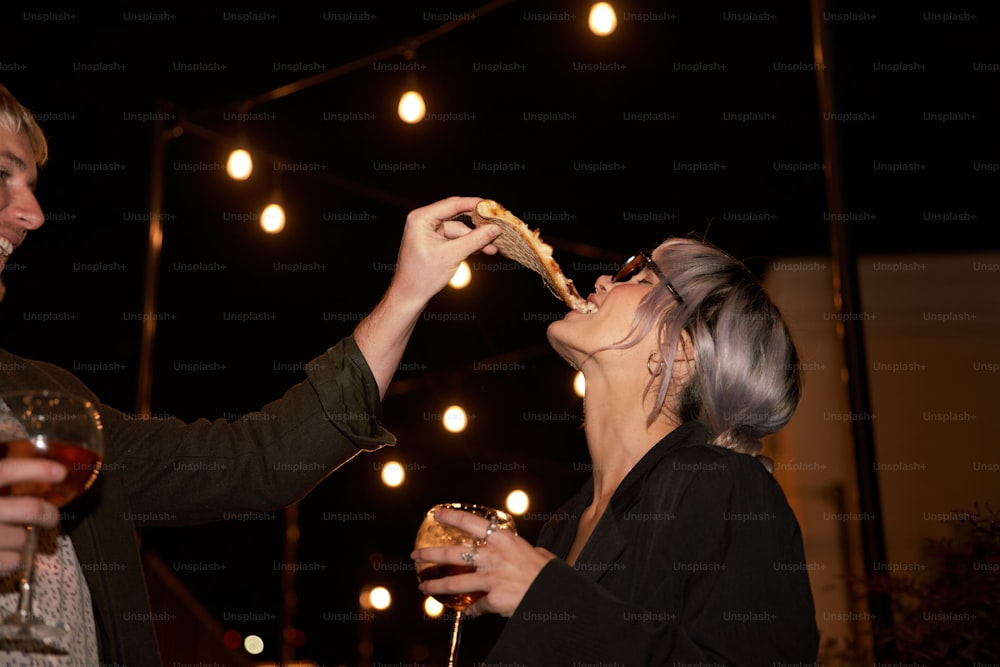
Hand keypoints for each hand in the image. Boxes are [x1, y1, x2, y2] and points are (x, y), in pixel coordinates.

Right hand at [0, 459, 64, 571]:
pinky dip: (14, 560)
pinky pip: (11, 561)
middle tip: (51, 516)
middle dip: (47, 513)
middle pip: (28, 509)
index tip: (60, 472)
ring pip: (22, 537)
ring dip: (24, 539)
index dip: (36, 469)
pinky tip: (7, 556)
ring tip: (16, 538)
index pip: (5, 470)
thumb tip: (10, 448)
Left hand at [355, 196, 501, 395]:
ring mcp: (424, 237)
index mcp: (420, 219)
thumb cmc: (420, 281)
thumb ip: (475, 239)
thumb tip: (495, 227)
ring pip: (457, 233)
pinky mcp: (428, 250)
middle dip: (479, 226)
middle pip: (457, 218)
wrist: (405, 303)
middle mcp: (420, 224)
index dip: (477, 203)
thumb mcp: (452, 256)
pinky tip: (481, 253)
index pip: (454, 203)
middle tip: (501, 230)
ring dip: (475, 240)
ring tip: (494, 248)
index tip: (496, 205)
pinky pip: (452, 243)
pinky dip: (466, 248)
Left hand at [411, 507, 556, 617]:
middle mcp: (493, 556)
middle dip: (430, 554)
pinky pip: (477, 606)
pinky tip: (471, 612)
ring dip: (435, 585)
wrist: (555, 594)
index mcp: (503, 540)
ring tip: (423, 587)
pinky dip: (473, 610)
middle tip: (416, 555)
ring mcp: (491, 578)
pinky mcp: (492, 598)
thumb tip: (519, 551)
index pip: (470, 523)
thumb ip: (519, 550)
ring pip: (454, 583)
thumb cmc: (547, 573)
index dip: (450, 517)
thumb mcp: (534, 552)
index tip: (435, 514)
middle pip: (452, 553)